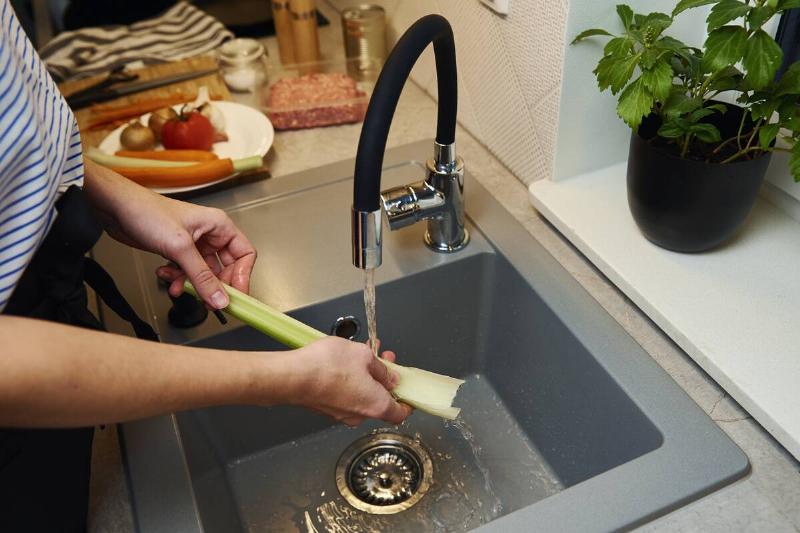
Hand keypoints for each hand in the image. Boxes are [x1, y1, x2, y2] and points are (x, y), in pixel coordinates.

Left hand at [84, 160, 255, 308]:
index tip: (235, 296)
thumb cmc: (148, 213)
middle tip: (208, 301)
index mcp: (219, 226)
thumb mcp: (180, 248)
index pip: (245, 254)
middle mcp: (210, 234)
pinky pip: (187, 272)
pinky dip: (178, 279)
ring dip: (192, 284)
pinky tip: (166, 277)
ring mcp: (194, 243)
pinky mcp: (178, 251)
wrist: (115, 207)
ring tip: (179, 289)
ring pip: (204, 273)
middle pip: (226, 268)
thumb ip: (202, 277)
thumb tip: (221, 299)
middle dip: (214, 285)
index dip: (243, 276)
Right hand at [290, 337, 412, 425]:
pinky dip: (349, 380)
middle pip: (380, 399)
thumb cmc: (328, 367)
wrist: (292, 376)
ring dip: (365, 375)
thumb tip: (390, 377)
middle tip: (383, 358)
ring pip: (361, 394)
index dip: (407, 402)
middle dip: (383, 377)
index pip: (400, 413)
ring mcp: (340, 413)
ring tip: (362, 353)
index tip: (408, 390)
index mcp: (376, 406)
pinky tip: (345, 361)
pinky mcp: (325, 407)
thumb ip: (381, 368)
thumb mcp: (364, 356)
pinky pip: (344, 394)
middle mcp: (359, 416)